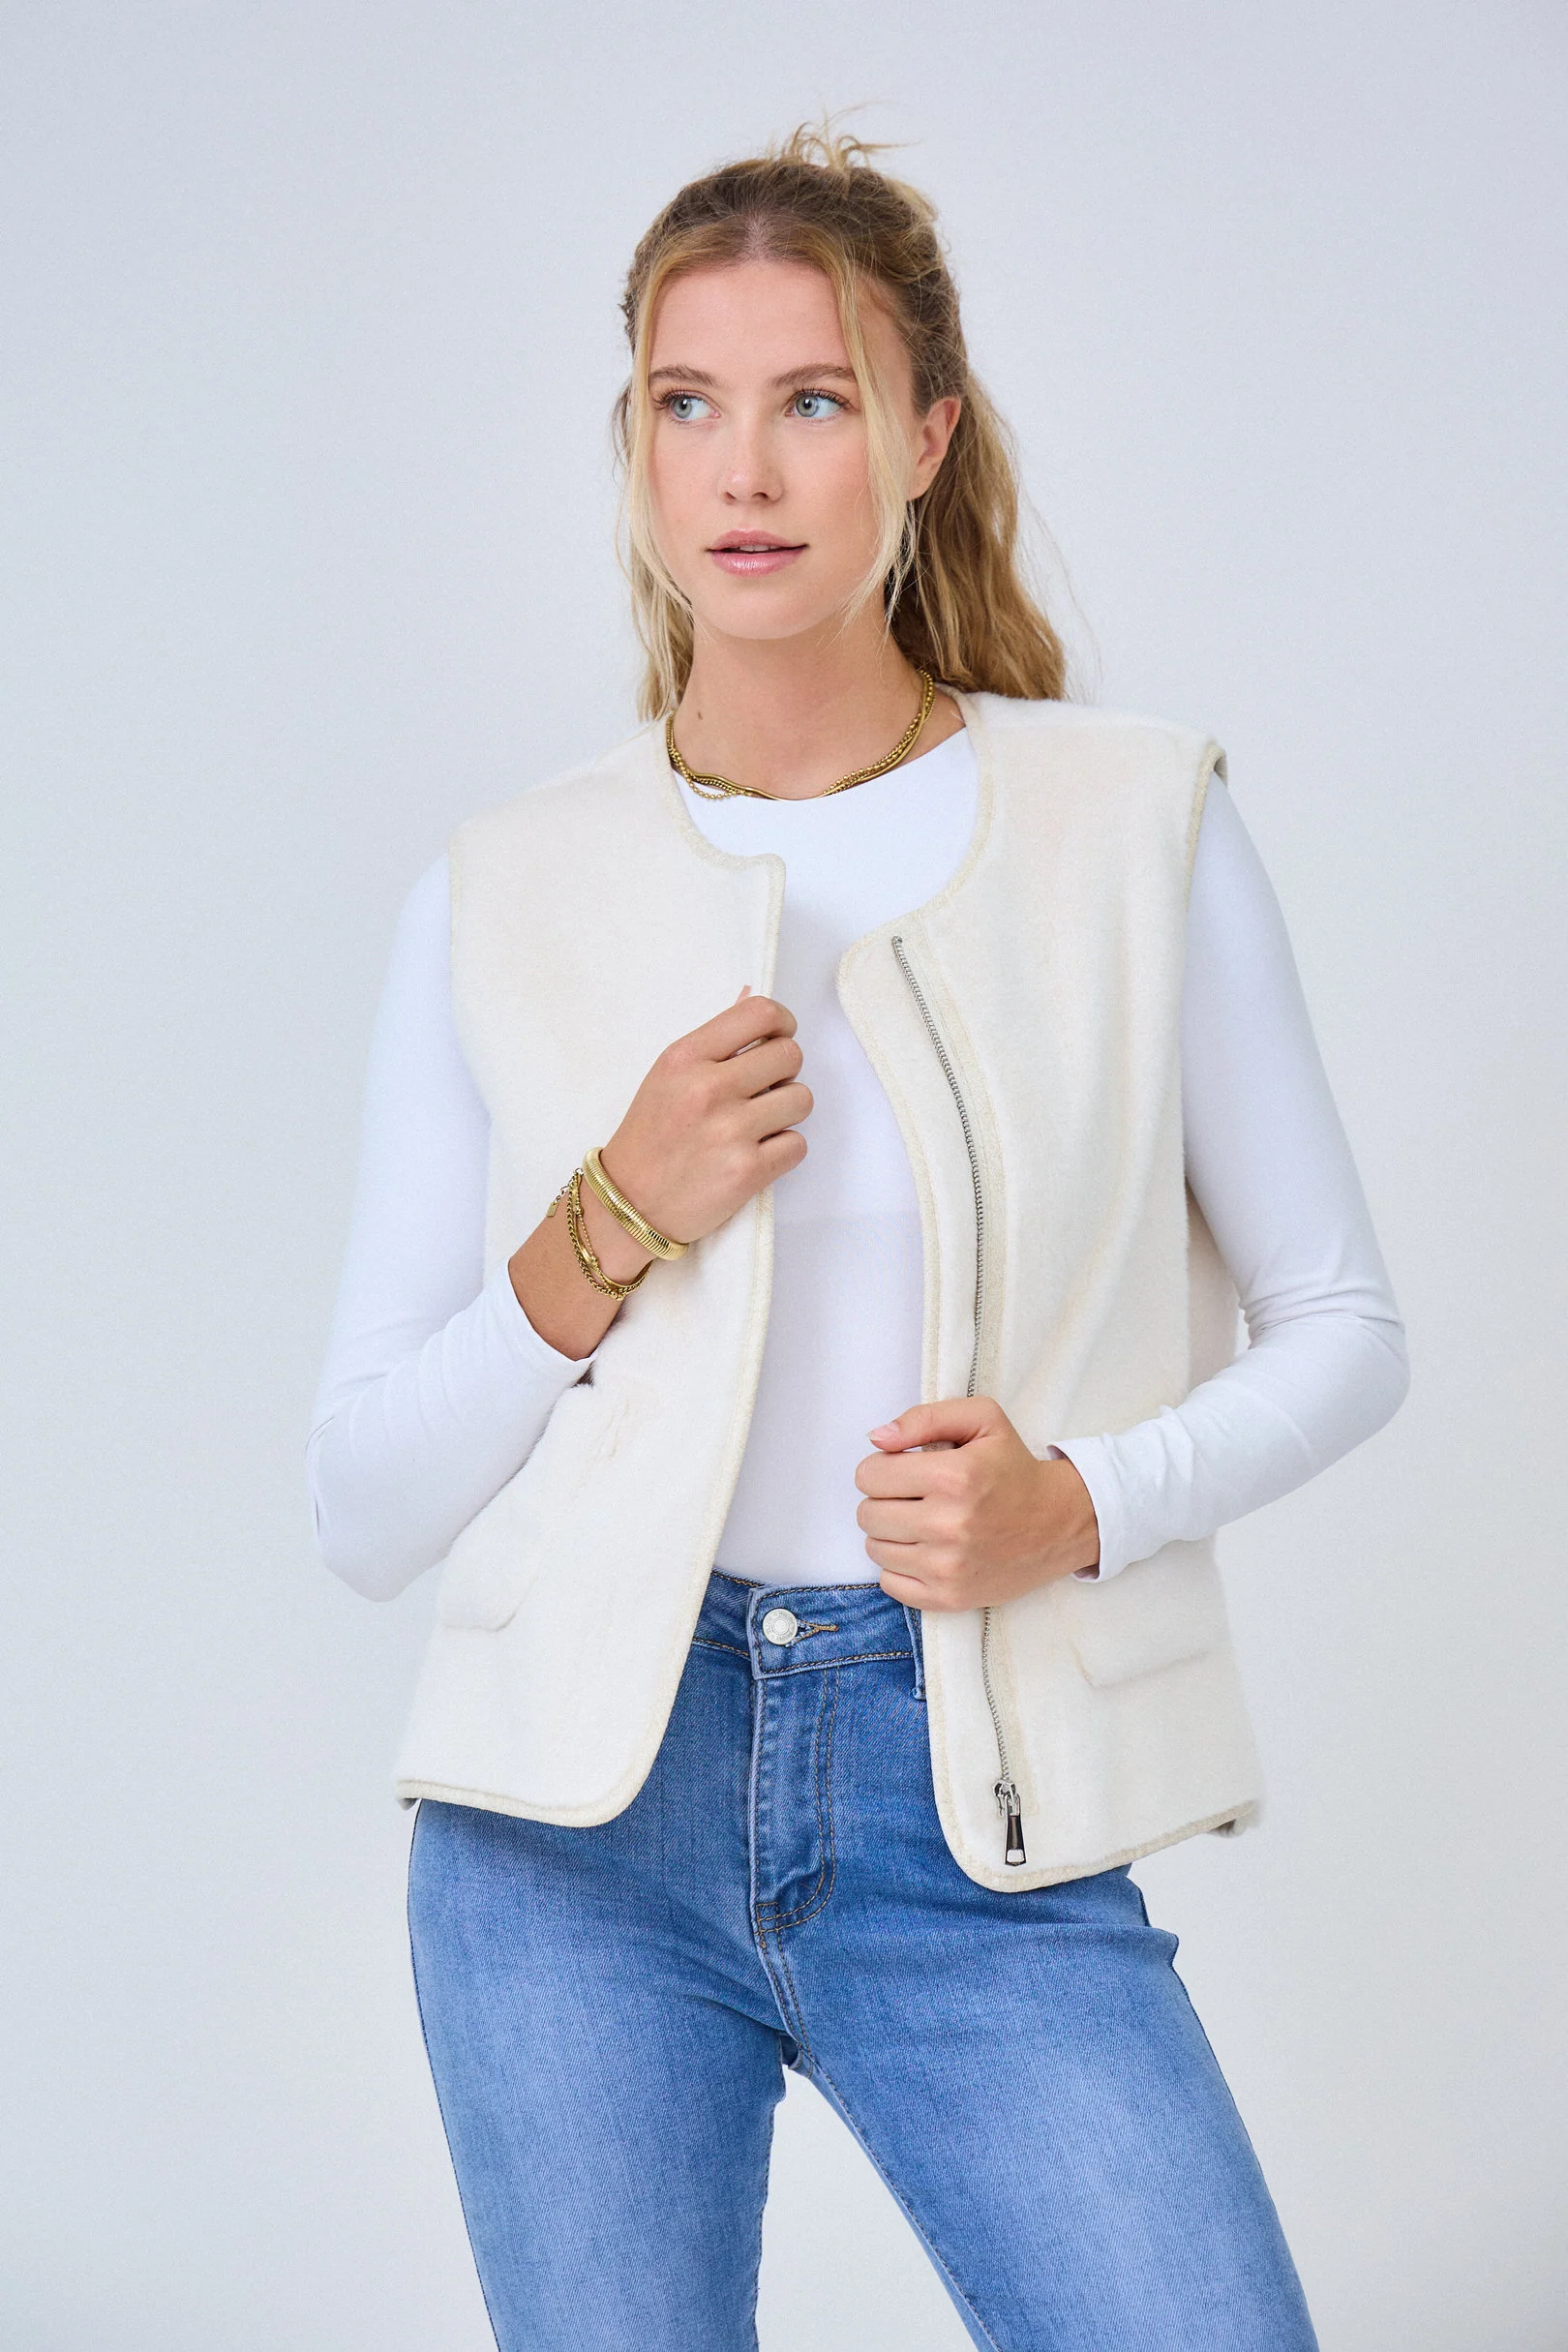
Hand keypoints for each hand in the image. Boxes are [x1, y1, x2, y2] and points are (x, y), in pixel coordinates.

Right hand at [509, 988, 809, 1356]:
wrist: (628, 1205)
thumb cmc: (649, 1138)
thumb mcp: (668, 1077)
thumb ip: (714, 1043)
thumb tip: (750, 998)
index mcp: (686, 1057)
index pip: (760, 1013)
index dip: (782, 1023)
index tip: (779, 1038)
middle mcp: (708, 1089)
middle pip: (790, 1055)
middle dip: (784, 1072)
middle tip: (763, 1091)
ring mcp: (730, 1131)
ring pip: (801, 1099)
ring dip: (786, 1112)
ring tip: (757, 1125)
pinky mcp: (747, 1172)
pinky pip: (798, 1145)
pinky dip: (783, 1150)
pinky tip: (755, 1154)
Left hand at [854, 1397, 1099, 1611]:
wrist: (1061, 1522)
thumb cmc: (1014, 1467)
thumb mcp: (982, 1419)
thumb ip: (924, 1418)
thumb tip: (876, 1439)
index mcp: (954, 1477)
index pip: (868, 1475)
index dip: (881, 1468)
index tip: (904, 1470)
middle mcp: (949, 1525)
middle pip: (867, 1514)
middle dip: (884, 1500)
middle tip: (914, 1497)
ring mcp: (948, 1567)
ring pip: (875, 1548)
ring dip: (890, 1533)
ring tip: (922, 1522)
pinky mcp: (950, 1597)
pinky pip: (890, 1583)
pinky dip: (899, 1566)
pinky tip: (924, 1551)